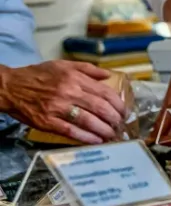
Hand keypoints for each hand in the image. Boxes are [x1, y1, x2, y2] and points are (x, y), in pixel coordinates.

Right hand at [0, 61, 125, 143]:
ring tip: (112, 134)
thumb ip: (88, 69)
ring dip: (104, 130)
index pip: (105, 92)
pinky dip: (86, 137)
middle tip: (120, 125)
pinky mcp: (47, 121)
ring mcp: (57, 108)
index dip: (119, 104)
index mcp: (74, 78)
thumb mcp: (63, 65)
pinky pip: (71, 131)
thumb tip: (108, 76)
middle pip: (100, 108)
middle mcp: (68, 92)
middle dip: (115, 119)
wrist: (10, 87)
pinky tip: (97, 140)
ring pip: (88, 121)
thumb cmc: (38, 75)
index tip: (124, 111)